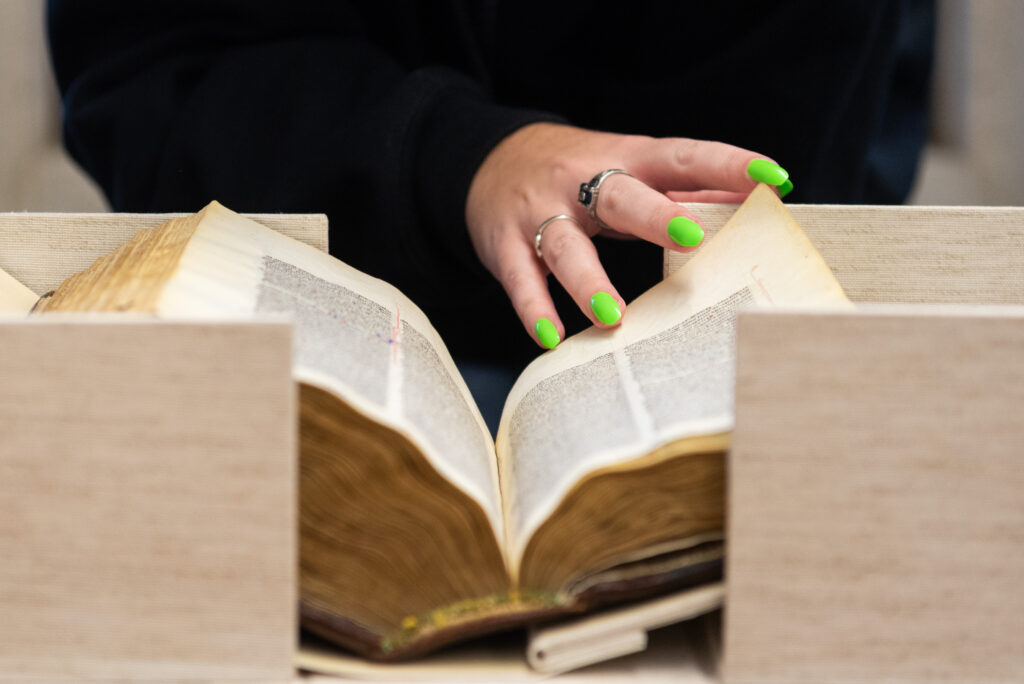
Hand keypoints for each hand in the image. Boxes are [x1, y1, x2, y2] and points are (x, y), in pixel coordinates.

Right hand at [464, 123, 790, 348]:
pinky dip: (534, 308)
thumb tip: (751, 198)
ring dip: (589, 280)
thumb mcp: (627, 166)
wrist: (490, 160)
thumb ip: (680, 186)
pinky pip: (519, 278)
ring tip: (614, 316)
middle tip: (692, 236)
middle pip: (620, 195)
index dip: (727, 163)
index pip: (682, 156)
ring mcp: (541, 212)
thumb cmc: (576, 171)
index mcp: (625, 157)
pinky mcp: (505, 242)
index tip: (774, 178)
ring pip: (564, 244)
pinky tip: (551, 337)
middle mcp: (582, 180)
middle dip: (655, 214)